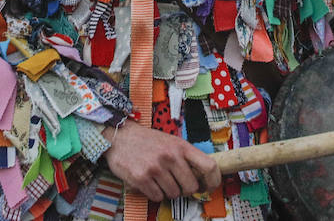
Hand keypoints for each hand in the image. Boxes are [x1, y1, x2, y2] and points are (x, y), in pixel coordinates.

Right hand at [105, 120, 221, 200]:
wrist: (119, 137)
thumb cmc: (147, 141)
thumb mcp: (171, 141)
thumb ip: (186, 157)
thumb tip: (203, 178)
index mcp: (181, 146)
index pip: (209, 166)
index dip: (214, 180)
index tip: (210, 187)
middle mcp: (170, 156)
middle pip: (191, 187)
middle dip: (185, 189)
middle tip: (177, 184)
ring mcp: (155, 168)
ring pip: (174, 194)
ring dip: (168, 191)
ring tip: (159, 179)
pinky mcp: (141, 178)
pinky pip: (157, 197)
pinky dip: (154, 193)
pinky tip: (149, 182)